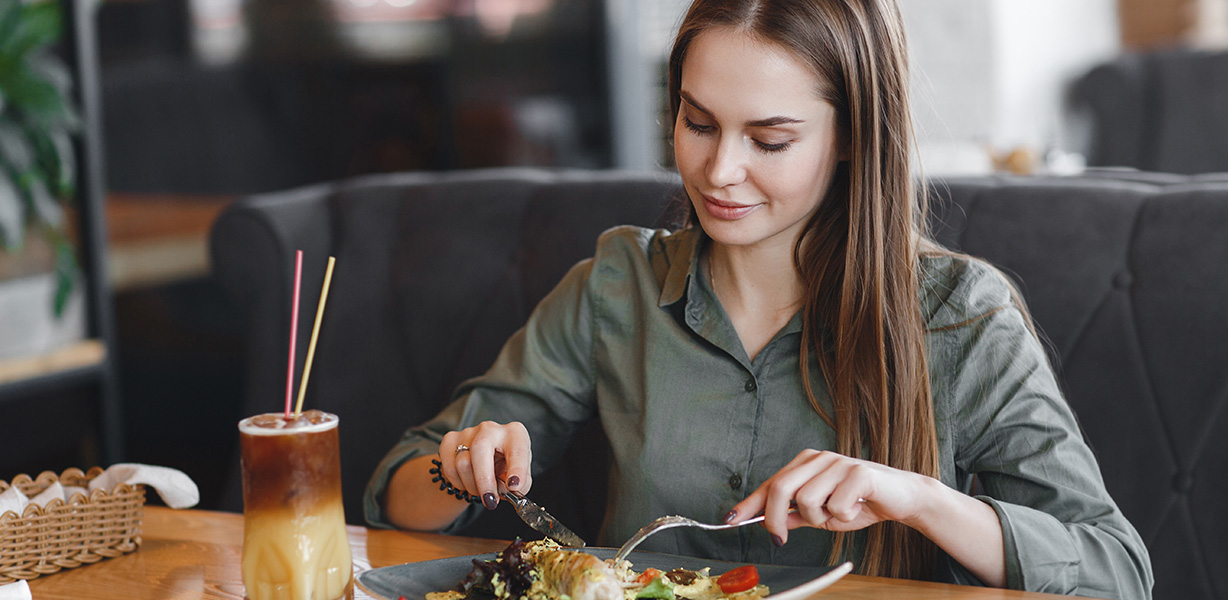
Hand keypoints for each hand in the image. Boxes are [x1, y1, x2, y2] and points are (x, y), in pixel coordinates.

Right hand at [440, 421, 532, 509]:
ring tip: (480, 490)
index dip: (517, 469)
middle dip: (484, 479)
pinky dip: (458, 483)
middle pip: (480, 448)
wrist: (482, 463)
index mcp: (514, 434)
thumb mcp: (519, 478)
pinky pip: (449, 468)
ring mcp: (468, 433)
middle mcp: (490, 429)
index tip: (514, 486)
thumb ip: (520, 486)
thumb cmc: (505, 468)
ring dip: (472, 486)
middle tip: (490, 500)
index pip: (517, 449)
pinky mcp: (450, 441)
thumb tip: (510, 491)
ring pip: (463, 463)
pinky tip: (467, 482)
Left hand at [729, 449, 932, 544]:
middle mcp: (818, 458)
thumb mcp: (821, 513)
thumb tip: (769, 522)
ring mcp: (837, 462)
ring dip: (820, 518)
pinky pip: (835, 506)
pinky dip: (844, 516)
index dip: (749, 504)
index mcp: (806, 463)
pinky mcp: (858, 472)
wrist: (901, 498)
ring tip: (839, 512)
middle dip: (774, 520)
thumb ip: (795, 515)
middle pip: (781, 489)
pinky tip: (857, 507)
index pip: (771, 483)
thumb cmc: (859, 502)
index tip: (731, 520)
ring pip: (807, 501)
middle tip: (779, 539)